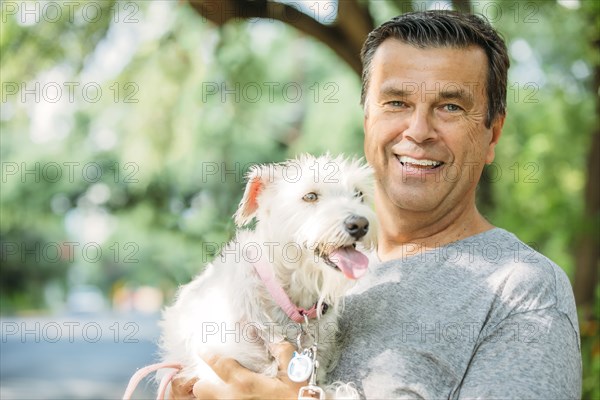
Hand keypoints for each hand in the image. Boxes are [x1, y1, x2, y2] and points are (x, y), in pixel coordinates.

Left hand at [170, 342, 304, 399]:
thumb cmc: (295, 398)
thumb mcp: (294, 372)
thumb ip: (282, 352)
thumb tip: (274, 342)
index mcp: (244, 383)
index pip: (218, 364)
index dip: (207, 355)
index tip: (202, 349)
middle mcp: (232, 398)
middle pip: (201, 389)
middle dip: (203, 381)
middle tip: (212, 377)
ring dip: (212, 393)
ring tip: (222, 389)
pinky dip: (221, 399)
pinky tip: (233, 396)